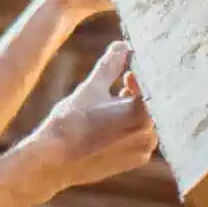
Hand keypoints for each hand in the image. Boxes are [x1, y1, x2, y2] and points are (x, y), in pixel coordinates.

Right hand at [24, 41, 157, 191]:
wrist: (54, 161)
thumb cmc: (72, 122)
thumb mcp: (91, 87)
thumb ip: (111, 64)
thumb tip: (123, 45)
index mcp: (143, 113)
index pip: (154, 84)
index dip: (144, 70)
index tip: (132, 63)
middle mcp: (150, 134)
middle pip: (153, 103)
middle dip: (140, 88)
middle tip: (126, 75)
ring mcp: (144, 150)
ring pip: (146, 120)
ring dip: (135, 106)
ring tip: (118, 95)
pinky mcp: (134, 161)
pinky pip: (139, 135)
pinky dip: (130, 124)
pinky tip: (111, 118)